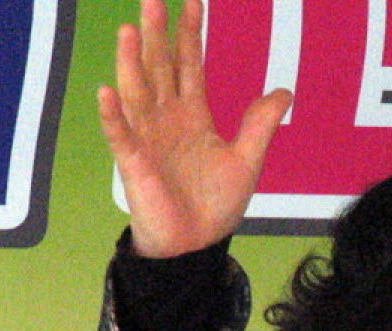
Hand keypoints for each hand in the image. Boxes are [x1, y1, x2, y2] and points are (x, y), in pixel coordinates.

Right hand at [98, 0, 292, 256]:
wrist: (197, 245)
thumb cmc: (215, 205)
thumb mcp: (246, 161)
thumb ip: (260, 126)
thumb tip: (283, 92)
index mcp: (193, 115)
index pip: (190, 65)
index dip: (190, 34)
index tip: (191, 1)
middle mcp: (167, 119)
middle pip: (160, 68)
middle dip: (157, 35)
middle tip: (152, 0)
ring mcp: (148, 138)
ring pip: (137, 93)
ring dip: (131, 63)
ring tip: (129, 31)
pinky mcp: (135, 164)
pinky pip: (121, 135)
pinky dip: (114, 116)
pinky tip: (107, 93)